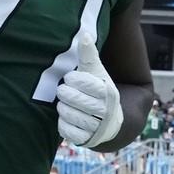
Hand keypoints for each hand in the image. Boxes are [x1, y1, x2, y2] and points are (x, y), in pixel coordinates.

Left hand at [56, 34, 122, 148]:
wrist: (111, 122)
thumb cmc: (99, 91)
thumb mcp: (97, 73)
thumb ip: (89, 55)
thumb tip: (84, 34)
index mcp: (108, 92)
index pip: (84, 83)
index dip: (73, 79)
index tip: (71, 78)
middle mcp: (105, 111)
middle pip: (74, 99)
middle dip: (65, 93)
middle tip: (63, 90)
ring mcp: (96, 127)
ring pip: (69, 115)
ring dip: (63, 108)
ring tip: (64, 103)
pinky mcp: (86, 140)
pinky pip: (66, 131)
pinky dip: (62, 123)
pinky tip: (65, 116)